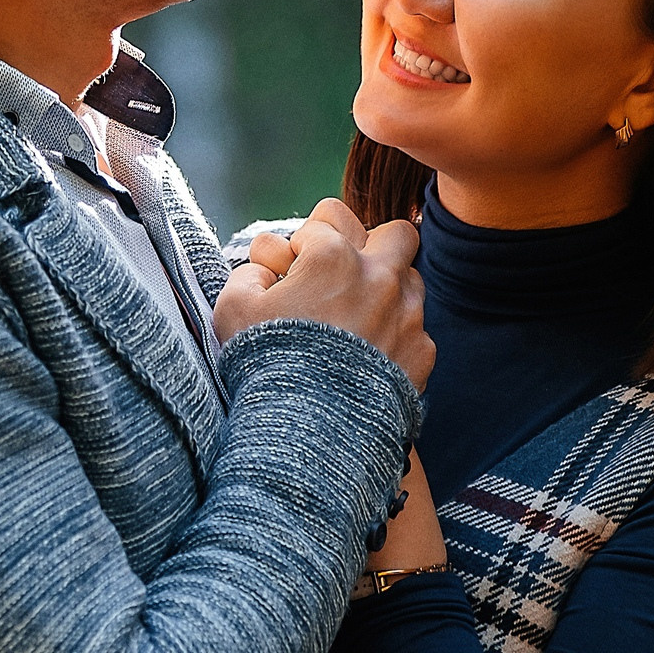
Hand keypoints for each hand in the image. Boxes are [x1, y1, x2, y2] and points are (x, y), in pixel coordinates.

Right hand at [216, 199, 431, 392]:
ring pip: (411, 280)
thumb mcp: (233, 308)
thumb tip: (266, 269)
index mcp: (333, 256)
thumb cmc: (265, 362)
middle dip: (372, 245)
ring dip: (388, 290)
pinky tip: (369, 358)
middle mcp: (379, 277)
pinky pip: (417, 331)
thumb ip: (248, 273)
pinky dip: (396, 338)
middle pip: (396, 233)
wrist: (307, 429)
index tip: (293, 273)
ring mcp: (407, 314)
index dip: (303, 247)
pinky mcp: (421, 352)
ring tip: (358, 319)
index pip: (324, 223)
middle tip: (347, 274)